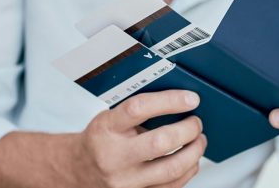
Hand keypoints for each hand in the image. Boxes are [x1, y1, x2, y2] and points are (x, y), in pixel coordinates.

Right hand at [75, 90, 205, 187]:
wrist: (79, 169)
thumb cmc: (99, 140)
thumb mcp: (109, 118)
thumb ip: (138, 111)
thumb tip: (178, 102)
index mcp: (106, 128)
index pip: (139, 109)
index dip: (169, 101)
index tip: (190, 99)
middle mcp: (114, 156)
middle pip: (160, 143)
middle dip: (187, 130)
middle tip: (196, 122)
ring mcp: (125, 181)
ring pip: (171, 170)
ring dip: (194, 152)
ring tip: (199, 140)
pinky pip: (171, 187)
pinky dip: (187, 171)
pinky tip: (190, 160)